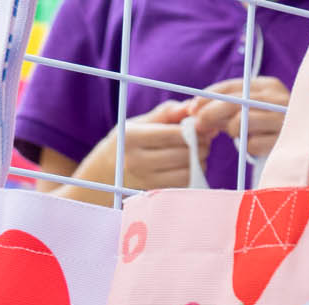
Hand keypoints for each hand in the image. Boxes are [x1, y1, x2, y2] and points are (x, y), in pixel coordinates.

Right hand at [69, 101, 203, 195]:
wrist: (104, 173)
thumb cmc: (127, 142)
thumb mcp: (139, 122)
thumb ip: (166, 113)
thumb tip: (192, 108)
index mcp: (132, 137)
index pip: (173, 134)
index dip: (194, 130)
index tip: (200, 127)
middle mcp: (137, 160)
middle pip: (184, 153)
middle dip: (201, 145)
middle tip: (204, 139)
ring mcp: (146, 179)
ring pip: (188, 171)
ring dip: (201, 160)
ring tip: (198, 151)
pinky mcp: (155, 192)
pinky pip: (185, 184)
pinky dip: (194, 173)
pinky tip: (191, 165)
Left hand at [191, 77, 291, 160]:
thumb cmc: (271, 130)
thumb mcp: (250, 113)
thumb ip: (225, 108)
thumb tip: (193, 109)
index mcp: (269, 86)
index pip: (231, 87)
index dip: (207, 96)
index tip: (191, 108)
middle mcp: (279, 98)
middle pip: (234, 102)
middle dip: (210, 113)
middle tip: (198, 125)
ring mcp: (285, 119)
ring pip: (241, 122)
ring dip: (232, 132)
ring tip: (238, 137)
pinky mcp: (286, 141)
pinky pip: (253, 144)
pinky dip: (248, 148)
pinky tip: (256, 148)